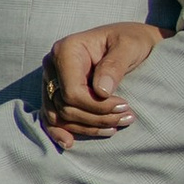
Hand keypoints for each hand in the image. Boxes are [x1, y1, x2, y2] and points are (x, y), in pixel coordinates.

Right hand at [41, 22, 164, 142]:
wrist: (131, 42)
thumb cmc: (131, 40)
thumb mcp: (129, 46)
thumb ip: (115, 65)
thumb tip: (101, 91)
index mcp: (66, 49)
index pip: (71, 92)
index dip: (97, 106)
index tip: (124, 106)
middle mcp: (52, 64)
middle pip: (65, 106)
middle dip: (96, 118)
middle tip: (127, 117)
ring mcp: (51, 80)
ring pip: (60, 116)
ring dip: (86, 128)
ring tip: (115, 127)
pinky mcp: (56, 92)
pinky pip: (52, 117)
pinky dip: (60, 131)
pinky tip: (70, 143)